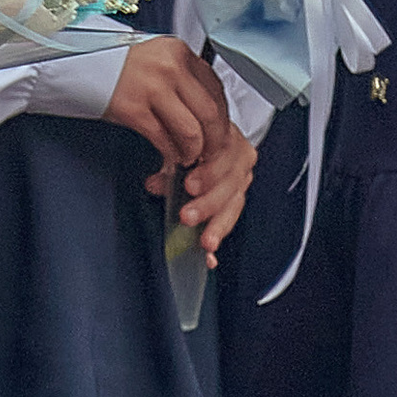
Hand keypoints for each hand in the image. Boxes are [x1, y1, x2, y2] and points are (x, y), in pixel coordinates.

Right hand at [102, 35, 232, 170]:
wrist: (70, 60)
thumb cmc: (110, 62)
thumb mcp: (153, 60)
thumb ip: (180, 79)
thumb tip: (204, 114)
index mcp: (178, 51)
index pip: (217, 90)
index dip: (222, 120)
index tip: (218, 135)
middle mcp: (170, 66)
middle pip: (211, 113)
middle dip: (214, 143)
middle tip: (209, 155)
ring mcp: (151, 86)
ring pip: (192, 131)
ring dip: (193, 153)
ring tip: (187, 159)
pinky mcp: (132, 108)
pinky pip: (163, 140)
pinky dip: (170, 156)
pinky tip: (168, 160)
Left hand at [171, 109, 256, 258]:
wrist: (207, 142)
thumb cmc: (192, 141)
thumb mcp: (177, 146)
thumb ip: (168, 164)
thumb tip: (154, 184)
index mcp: (227, 140)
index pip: (223, 156)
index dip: (207, 173)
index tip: (189, 185)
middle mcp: (239, 161)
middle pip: (230, 185)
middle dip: (208, 203)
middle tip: (188, 216)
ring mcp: (241, 180)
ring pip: (234, 205)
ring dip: (217, 225)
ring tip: (205, 242)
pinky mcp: (237, 199)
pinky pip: (230, 221)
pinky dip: (218, 237)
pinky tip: (210, 257)